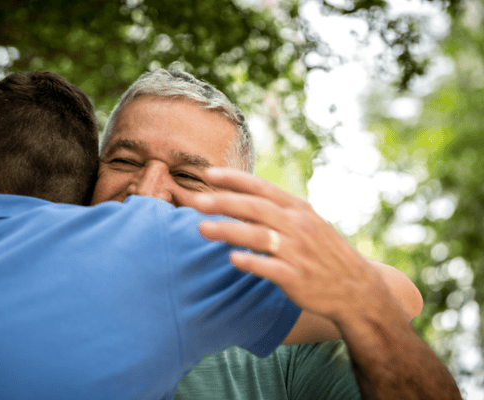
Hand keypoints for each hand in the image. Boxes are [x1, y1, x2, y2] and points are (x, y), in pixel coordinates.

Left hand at [191, 167, 395, 325]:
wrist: (357, 288)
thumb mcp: (306, 223)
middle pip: (255, 208)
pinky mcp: (298, 277)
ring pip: (258, 236)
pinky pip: (271, 268)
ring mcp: (298, 251)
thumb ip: (275, 211)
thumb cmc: (323, 252)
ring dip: (228, 231)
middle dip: (224, 202)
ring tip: (201, 228)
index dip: (234, 179)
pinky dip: (252, 262)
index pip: (262, 188)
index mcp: (298, 209)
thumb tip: (238, 201)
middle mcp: (298, 225)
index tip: (208, 174)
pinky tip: (232, 258)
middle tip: (196, 200)